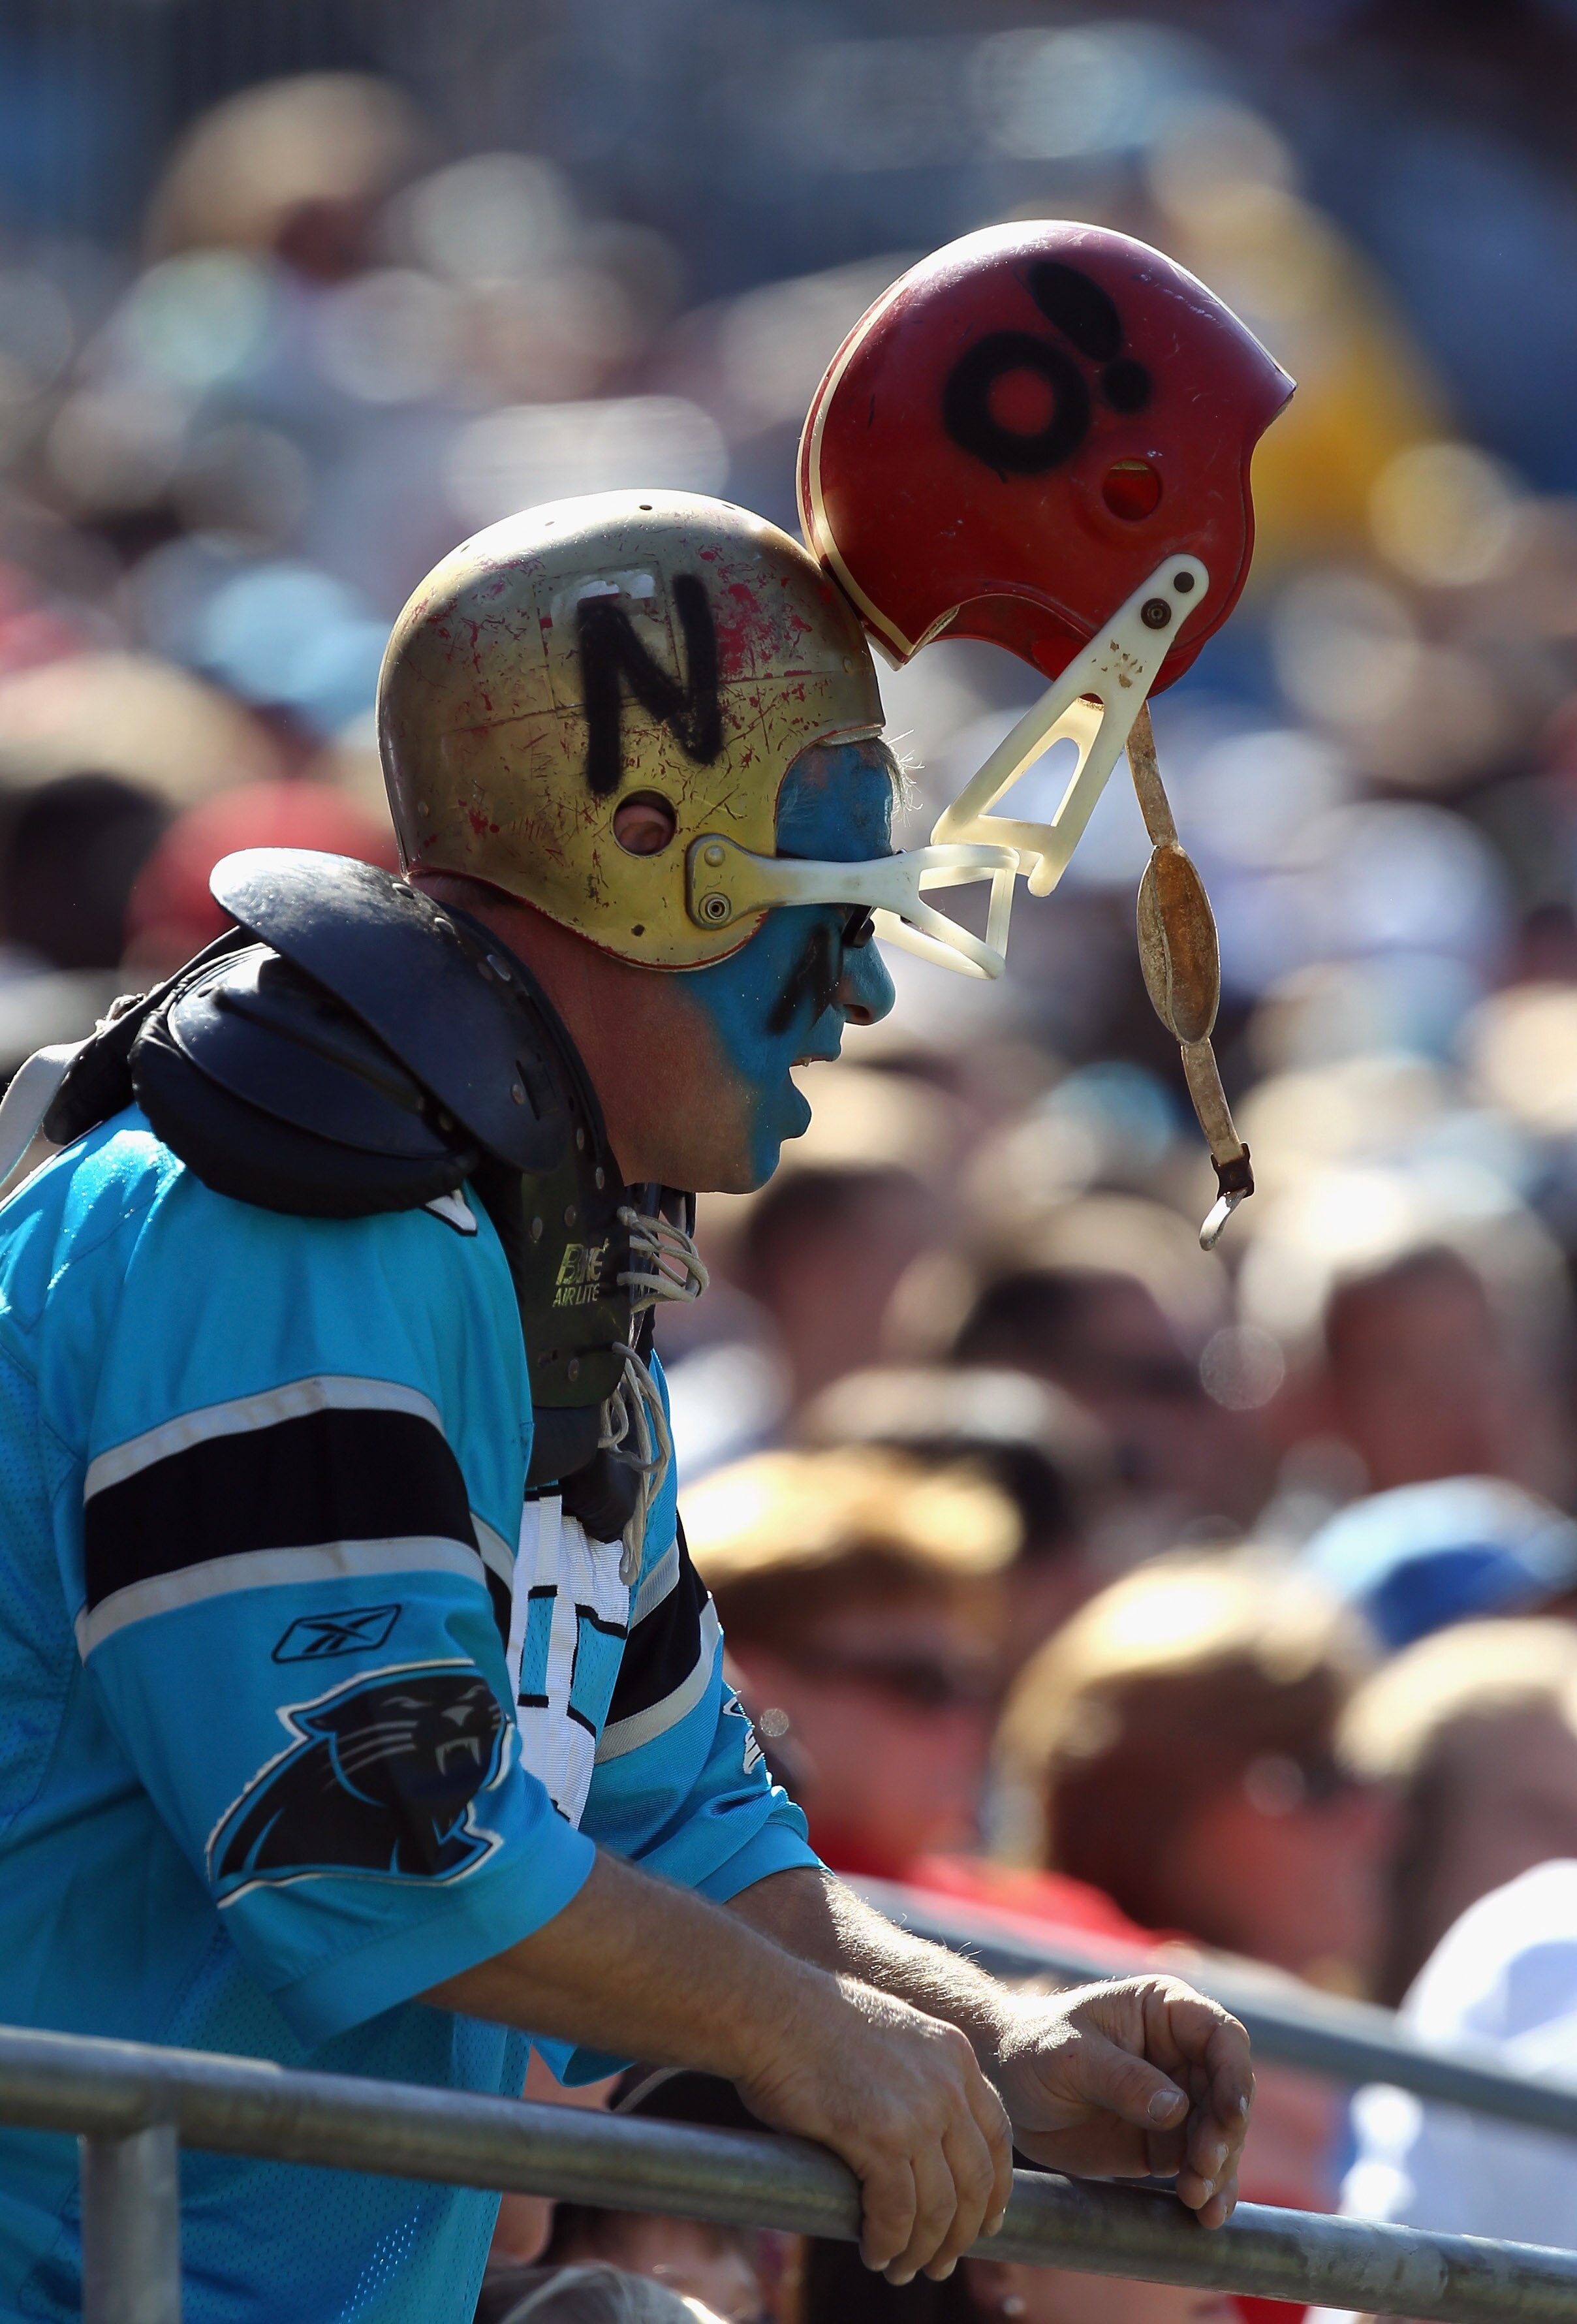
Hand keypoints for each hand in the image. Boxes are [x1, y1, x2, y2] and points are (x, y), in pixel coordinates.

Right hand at [734, 1976, 1014, 2284]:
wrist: (769, 2007)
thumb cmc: (811, 2023)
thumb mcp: (889, 2039)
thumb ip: (915, 2082)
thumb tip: (918, 2148)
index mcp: (955, 2055)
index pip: (997, 2135)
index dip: (996, 2189)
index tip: (986, 2222)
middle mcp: (948, 2083)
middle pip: (976, 2180)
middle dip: (961, 2233)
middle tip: (940, 2262)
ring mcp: (917, 2110)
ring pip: (940, 2207)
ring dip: (923, 2249)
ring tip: (902, 2269)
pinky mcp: (879, 2135)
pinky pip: (896, 2211)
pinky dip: (889, 2242)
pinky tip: (875, 2253)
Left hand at [991, 1976, 1252, 2227]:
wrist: (1003, 2086)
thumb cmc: (1033, 2048)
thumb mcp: (1069, 2056)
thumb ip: (1121, 2079)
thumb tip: (1176, 2109)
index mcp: (1164, 2010)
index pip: (1221, 2036)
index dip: (1234, 2075)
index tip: (1230, 2117)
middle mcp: (1181, 2053)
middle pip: (1229, 2093)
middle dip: (1225, 2134)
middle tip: (1203, 2167)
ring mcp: (1177, 2100)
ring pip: (1222, 2136)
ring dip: (1219, 2170)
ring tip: (1196, 2198)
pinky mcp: (1164, 2142)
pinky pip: (1200, 2167)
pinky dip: (1208, 2190)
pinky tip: (1204, 2215)